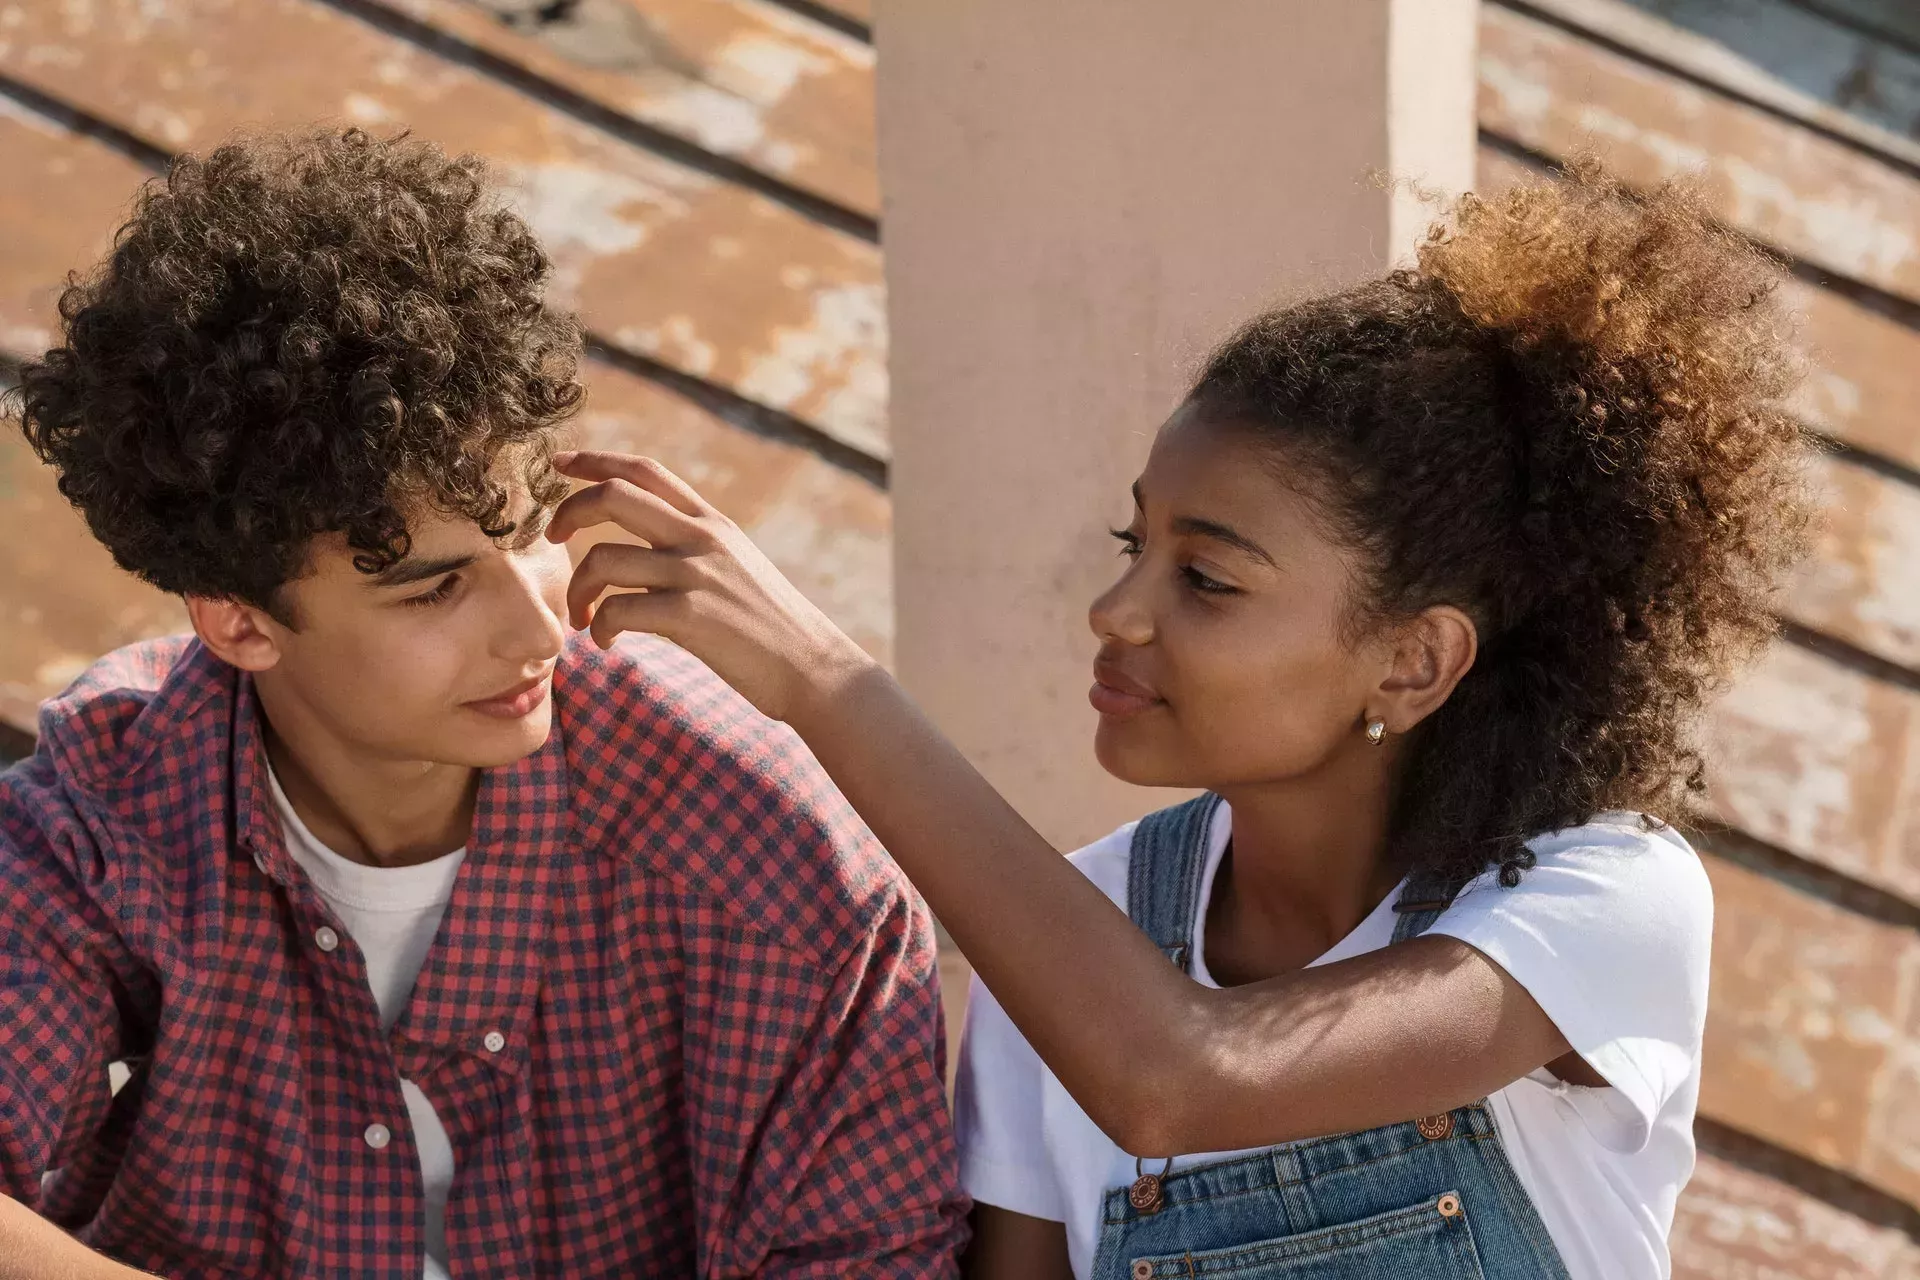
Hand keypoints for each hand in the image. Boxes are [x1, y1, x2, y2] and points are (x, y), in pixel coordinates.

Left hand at [546, 451, 874, 722]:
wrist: (813, 668)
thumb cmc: (771, 627)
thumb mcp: (738, 567)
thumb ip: (696, 547)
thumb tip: (648, 545)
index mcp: (712, 523)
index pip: (645, 471)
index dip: (595, 460)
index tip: (560, 463)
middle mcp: (703, 539)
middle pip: (614, 496)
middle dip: (569, 512)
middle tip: (553, 540)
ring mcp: (697, 575)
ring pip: (603, 558)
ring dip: (578, 590)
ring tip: (584, 618)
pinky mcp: (691, 617)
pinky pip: (617, 610)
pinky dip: (600, 628)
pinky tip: (608, 642)